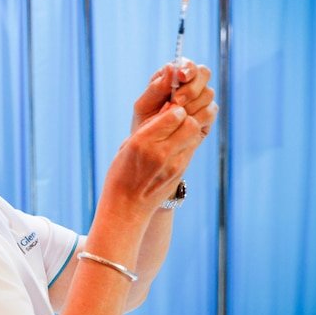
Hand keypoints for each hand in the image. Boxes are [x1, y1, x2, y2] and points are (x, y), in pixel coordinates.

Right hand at [106, 103, 204, 219]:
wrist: (127, 206)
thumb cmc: (121, 173)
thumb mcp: (127, 146)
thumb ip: (148, 128)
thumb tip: (168, 108)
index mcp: (141, 142)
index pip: (173, 115)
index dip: (174, 109)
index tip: (168, 110)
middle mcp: (160, 152)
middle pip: (189, 123)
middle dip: (185, 117)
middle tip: (175, 120)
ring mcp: (174, 164)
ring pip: (194, 134)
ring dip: (188, 128)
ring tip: (176, 131)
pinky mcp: (181, 171)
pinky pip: (191, 148)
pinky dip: (187, 141)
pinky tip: (176, 144)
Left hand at [131, 59, 217, 138]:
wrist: (150, 144)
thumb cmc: (145, 120)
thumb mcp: (144, 104)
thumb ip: (157, 86)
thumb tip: (171, 67)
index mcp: (174, 76)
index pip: (188, 65)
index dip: (188, 68)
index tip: (181, 77)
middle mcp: (191, 84)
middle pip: (204, 74)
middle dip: (190, 88)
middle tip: (176, 101)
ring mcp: (201, 99)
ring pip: (208, 93)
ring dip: (192, 104)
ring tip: (176, 114)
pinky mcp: (207, 115)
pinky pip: (210, 111)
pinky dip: (197, 117)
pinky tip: (184, 122)